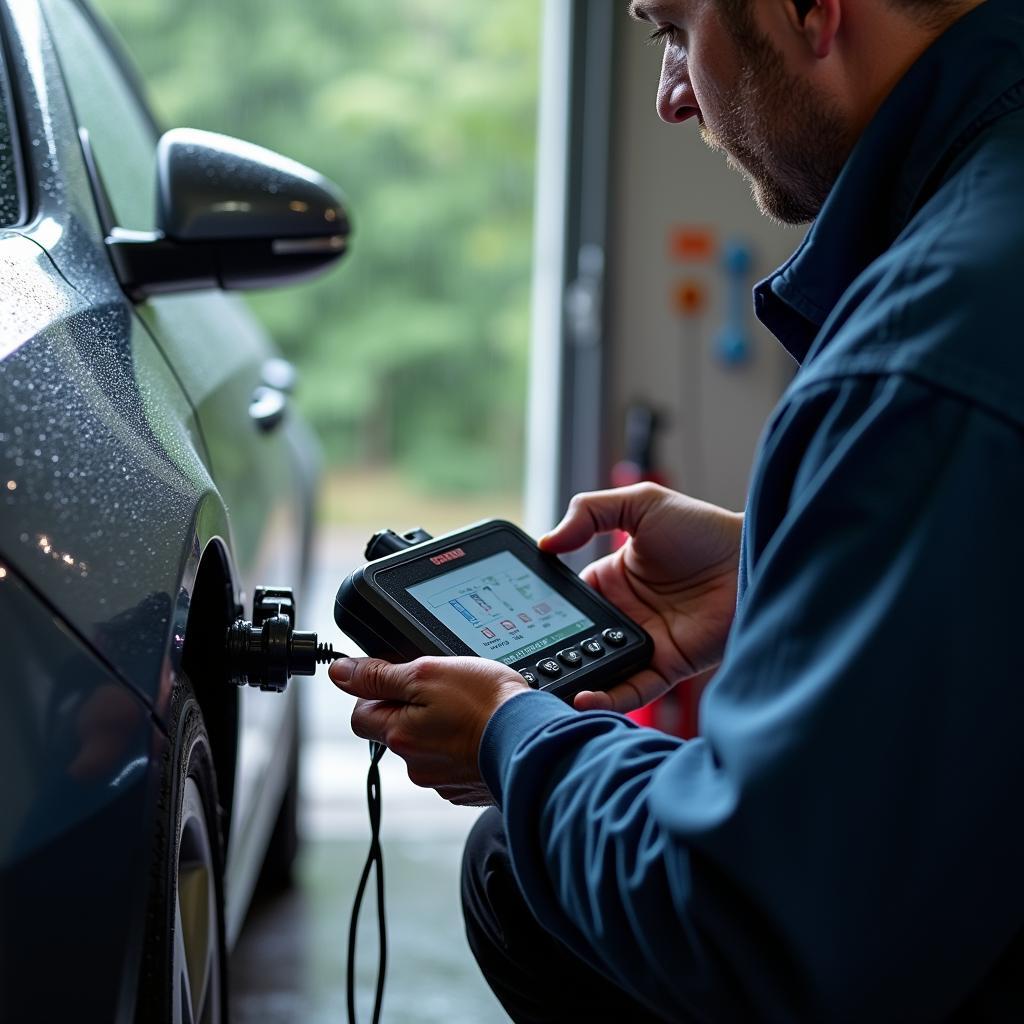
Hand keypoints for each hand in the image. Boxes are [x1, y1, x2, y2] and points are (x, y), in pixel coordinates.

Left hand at [330, 656, 527, 805]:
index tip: (403, 679)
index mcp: (399, 734)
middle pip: (394, 730)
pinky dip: (462, 745)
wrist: (535, 741)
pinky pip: (452, 761)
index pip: (361, 714)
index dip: (376, 691)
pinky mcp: (466, 788)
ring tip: (471, 709)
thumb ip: (380, 675)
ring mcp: (442, 780)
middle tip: (446, 690)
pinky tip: (482, 731)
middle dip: (411, 709)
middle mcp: (415, 764)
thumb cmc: (487, 704)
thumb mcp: (428, 672)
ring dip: (440, 726)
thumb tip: (340, 672)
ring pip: (426, 745)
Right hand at [540, 483, 741, 712]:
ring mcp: (645, 644)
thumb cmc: (702, 529)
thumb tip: (546, 542)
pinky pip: (633, 690)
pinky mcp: (668, 667)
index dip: (541, 613)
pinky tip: (585, 698)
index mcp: (611, 581)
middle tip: (522, 665)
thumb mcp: (641, 504)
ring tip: (546, 688)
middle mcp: (623, 616)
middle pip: (576, 641)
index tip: (515, 624)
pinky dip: (608, 699)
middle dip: (550, 653)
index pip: (565, 603)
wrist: (751, 557)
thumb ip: (590, 512)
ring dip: (573, 680)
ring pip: (599, 670)